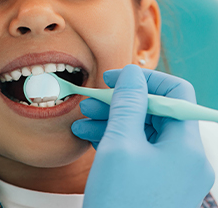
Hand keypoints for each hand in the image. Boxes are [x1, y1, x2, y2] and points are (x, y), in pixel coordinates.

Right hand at [72, 64, 213, 206]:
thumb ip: (128, 104)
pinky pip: (134, 149)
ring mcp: (167, 170)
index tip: (115, 78)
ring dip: (111, 120)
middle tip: (92, 100)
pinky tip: (88, 135)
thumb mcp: (120, 145)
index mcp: (186, 145)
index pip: (175, 94)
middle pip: (154, 112)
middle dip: (121, 101)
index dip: (144, 79)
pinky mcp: (151, 180)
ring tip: (83, 118)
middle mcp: (182, 156)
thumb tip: (132, 74)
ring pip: (141, 130)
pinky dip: (112, 138)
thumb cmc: (122, 202)